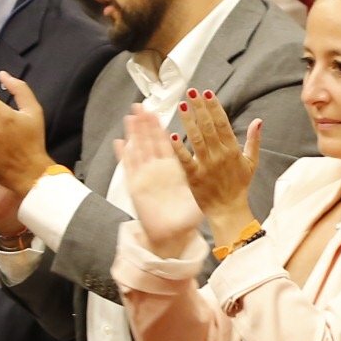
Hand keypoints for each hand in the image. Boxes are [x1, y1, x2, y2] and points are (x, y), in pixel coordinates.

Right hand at [117, 109, 205, 251]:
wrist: (174, 236)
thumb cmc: (188, 216)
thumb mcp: (201, 190)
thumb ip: (208, 171)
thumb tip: (221, 157)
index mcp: (175, 168)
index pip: (170, 142)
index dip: (166, 126)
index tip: (164, 110)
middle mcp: (159, 170)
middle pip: (151, 141)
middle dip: (147, 123)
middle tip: (143, 105)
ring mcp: (147, 177)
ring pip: (140, 149)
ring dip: (135, 133)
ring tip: (132, 116)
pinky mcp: (138, 188)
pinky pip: (130, 169)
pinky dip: (124, 156)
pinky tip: (120, 142)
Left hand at [171, 91, 259, 239]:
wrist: (229, 210)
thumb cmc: (239, 186)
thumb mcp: (251, 162)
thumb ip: (253, 140)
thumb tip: (258, 121)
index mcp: (232, 150)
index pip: (222, 123)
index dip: (214, 107)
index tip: (206, 93)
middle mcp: (219, 155)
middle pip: (208, 127)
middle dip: (200, 108)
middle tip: (191, 92)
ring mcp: (206, 165)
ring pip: (196, 139)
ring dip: (189, 122)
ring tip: (182, 106)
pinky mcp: (194, 177)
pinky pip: (185, 160)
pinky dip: (179, 148)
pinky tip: (172, 135)